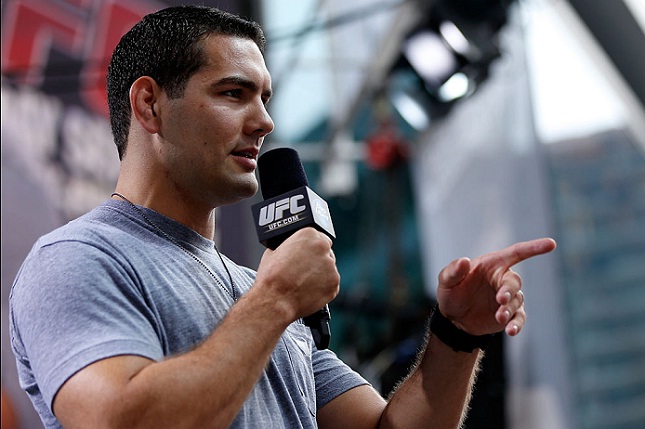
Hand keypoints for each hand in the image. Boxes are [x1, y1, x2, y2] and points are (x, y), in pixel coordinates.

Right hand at [255, 228, 339, 320]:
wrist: (274, 299)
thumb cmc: (271, 277)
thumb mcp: (274, 251)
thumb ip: (289, 246)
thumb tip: (292, 249)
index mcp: (309, 235)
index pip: (319, 237)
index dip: (312, 248)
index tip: (307, 255)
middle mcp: (323, 248)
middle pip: (326, 252)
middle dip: (317, 260)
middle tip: (304, 270)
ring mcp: (331, 267)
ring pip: (329, 269)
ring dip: (320, 274)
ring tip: (304, 282)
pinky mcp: (334, 284)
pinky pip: (331, 284)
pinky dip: (323, 287)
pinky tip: (308, 290)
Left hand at [436, 238, 555, 335]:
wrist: (453, 318)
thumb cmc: (451, 292)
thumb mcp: (446, 281)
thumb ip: (453, 271)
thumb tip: (464, 261)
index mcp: (492, 265)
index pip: (516, 253)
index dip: (534, 248)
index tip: (551, 244)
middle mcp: (503, 279)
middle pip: (514, 282)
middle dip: (509, 291)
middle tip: (500, 300)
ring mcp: (508, 297)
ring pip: (517, 301)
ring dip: (509, 310)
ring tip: (499, 318)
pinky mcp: (510, 314)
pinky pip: (519, 318)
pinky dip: (517, 324)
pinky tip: (511, 331)